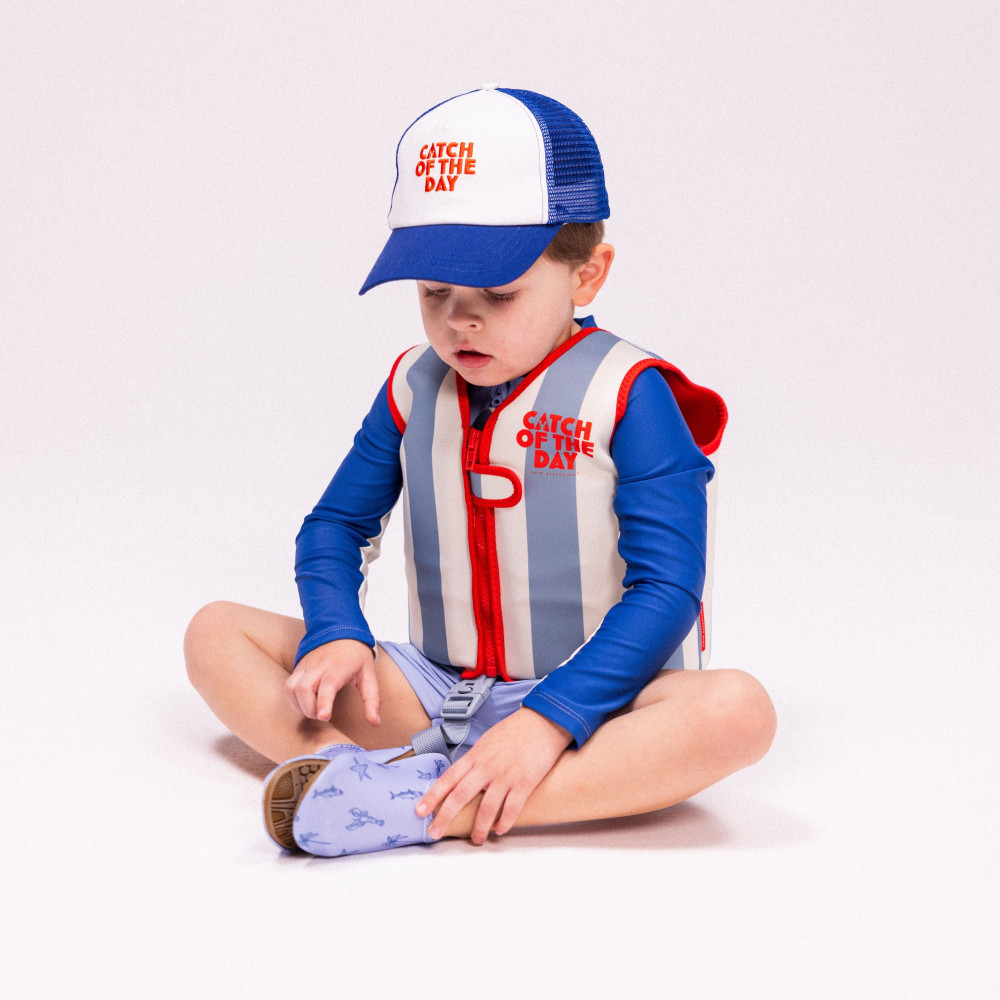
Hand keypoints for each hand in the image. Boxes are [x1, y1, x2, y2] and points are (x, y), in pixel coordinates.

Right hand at [284, 639, 380, 725]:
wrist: (341, 630)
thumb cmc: (356, 657)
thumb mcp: (369, 676)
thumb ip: (372, 700)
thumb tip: (375, 723)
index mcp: (339, 666)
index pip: (327, 685)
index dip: (323, 702)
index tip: (324, 717)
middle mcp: (319, 665)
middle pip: (304, 689)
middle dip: (310, 709)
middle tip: (322, 715)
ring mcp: (306, 666)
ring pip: (292, 688)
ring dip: (299, 705)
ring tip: (313, 711)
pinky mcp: (298, 667)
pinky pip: (288, 686)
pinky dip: (293, 700)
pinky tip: (305, 704)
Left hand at [416, 708, 571, 844]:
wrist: (543, 722)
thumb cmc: (514, 731)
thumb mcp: (487, 741)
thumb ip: (475, 760)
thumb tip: (463, 778)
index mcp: (475, 755)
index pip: (448, 778)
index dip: (432, 796)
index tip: (420, 811)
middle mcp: (487, 766)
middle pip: (460, 796)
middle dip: (445, 817)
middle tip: (435, 833)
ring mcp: (505, 775)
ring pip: (486, 808)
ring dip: (479, 828)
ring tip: (477, 839)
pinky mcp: (525, 782)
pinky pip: (512, 808)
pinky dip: (504, 822)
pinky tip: (500, 829)